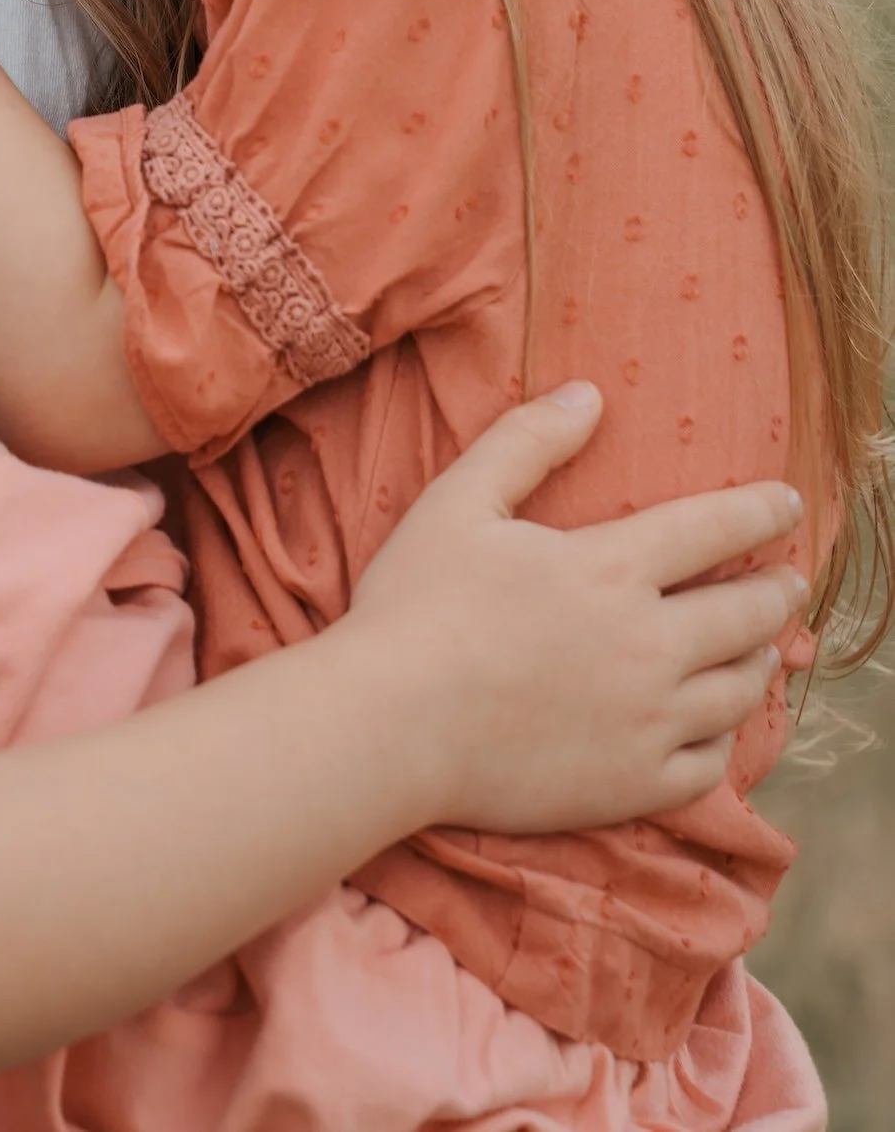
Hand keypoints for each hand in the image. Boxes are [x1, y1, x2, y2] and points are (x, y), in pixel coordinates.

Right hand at [341, 382, 803, 835]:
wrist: (390, 726)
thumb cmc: (415, 606)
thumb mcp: (459, 502)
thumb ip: (526, 442)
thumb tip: (588, 395)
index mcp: (610, 568)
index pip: (714, 529)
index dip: (761, 511)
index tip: (789, 502)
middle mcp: (647, 644)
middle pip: (746, 613)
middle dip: (778, 590)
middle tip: (790, 580)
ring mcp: (646, 721)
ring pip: (738, 690)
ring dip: (760, 661)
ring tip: (765, 649)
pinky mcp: (630, 785)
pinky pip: (709, 765)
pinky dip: (725, 738)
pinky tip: (718, 726)